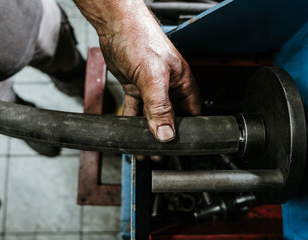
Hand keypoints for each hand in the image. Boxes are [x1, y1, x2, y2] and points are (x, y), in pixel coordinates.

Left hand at [99, 4, 200, 141]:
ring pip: (152, 116)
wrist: (115, 25)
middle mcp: (169, 86)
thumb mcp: (153, 75)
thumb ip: (160, 106)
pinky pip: (136, 109)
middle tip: (160, 153)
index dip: (188, 130)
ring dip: (148, 132)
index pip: (192, 112)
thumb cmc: (140, 38)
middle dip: (166, 135)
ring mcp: (151, 88)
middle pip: (172, 117)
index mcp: (182, 82)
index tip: (181, 146)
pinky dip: (133, 121)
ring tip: (144, 149)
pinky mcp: (135, 87)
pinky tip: (131, 131)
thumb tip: (165, 132)